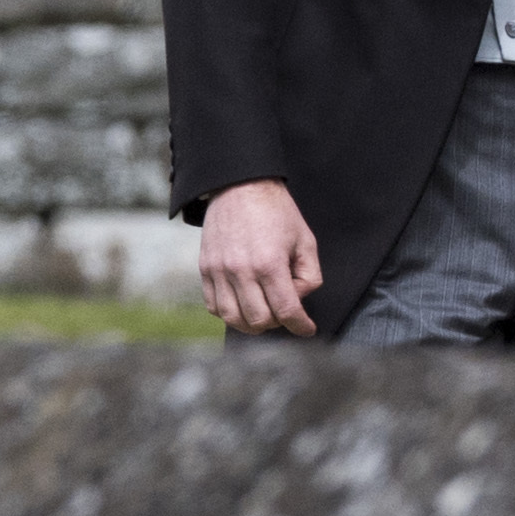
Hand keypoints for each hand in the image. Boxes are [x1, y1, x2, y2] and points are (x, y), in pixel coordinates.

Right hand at [198, 179, 321, 335]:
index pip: (286, 311)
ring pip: (233, 319)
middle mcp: (241, 271)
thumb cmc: (277, 212)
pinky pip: (214, 306)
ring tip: (265, 313)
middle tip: (286, 313)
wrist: (240, 186)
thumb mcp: (305, 240)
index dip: (300, 326)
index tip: (307, 329)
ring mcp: (219, 272)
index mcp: (269, 263)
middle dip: (278, 323)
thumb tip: (299, 299)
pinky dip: (230, 313)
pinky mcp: (205, 270)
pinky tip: (244, 304)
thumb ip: (309, 275)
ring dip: (252, 323)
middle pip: (259, 320)